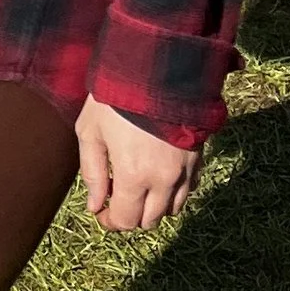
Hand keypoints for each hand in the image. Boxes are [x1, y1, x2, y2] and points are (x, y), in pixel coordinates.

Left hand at [73, 97, 200, 233]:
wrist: (155, 68)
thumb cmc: (115, 98)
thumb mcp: (90, 132)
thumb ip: (92, 173)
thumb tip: (95, 206)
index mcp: (134, 176)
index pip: (126, 220)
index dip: (111, 222)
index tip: (102, 213)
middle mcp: (164, 180)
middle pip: (150, 220)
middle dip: (131, 215)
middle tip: (117, 197)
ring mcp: (185, 169)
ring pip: (173, 208)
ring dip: (154, 205)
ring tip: (138, 185)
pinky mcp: (198, 157)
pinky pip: (190, 188)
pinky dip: (175, 190)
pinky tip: (159, 174)